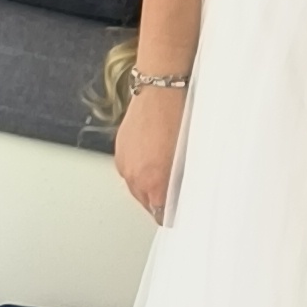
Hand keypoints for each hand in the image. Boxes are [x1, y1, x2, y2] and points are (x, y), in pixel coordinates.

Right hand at [115, 82, 183, 221]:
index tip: (178, 212)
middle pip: (147, 205)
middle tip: (174, 195)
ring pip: (137, 189)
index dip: (171, 214)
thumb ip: (180, 184)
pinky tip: (153, 159)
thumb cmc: (178, 117)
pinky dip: (141, 170)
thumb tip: (180, 196)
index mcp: (155, 183)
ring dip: (149, 186)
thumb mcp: (186, 158)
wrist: (161, 91)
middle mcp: (135, 177)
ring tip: (164, 174)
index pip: (161, 215)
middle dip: (160, 202)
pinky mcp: (120, 152)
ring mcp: (125, 164)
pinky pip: (130, 172)